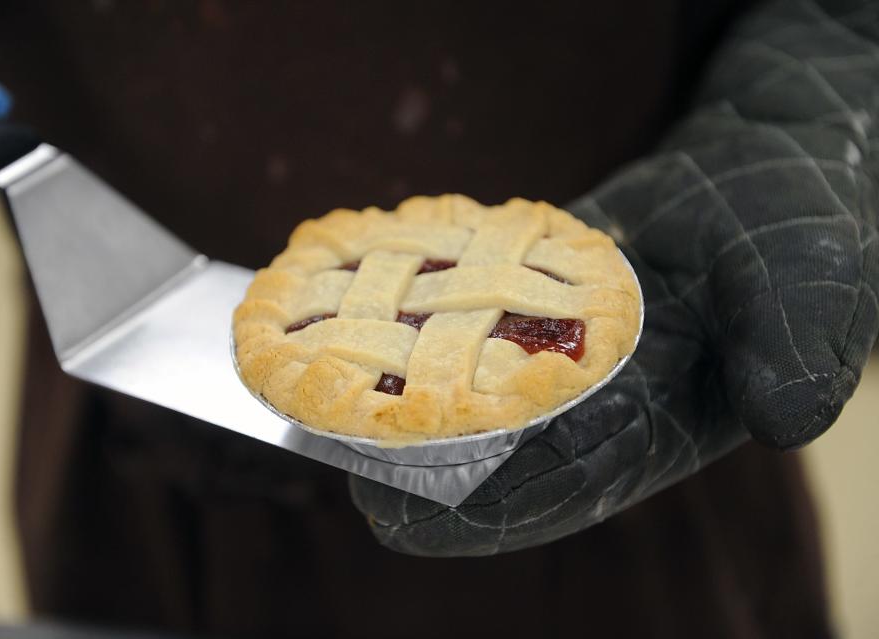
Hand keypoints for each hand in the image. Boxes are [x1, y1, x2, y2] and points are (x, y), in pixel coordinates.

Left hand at [350, 0, 878, 555]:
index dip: (489, 505)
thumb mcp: (807, 273)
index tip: (402, 518)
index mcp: (657, 423)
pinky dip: (419, 333)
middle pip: (502, 457)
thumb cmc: (786, 221)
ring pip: (473, 400)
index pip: (568, 483)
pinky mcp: (529, 315)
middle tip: (340, 472)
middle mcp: (597, 405)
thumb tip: (791, 419)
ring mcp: (558, 360)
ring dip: (405, 405)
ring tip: (322, 402)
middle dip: (425, 473)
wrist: (748, 170)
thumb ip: (798, 337)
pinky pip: (469, 334)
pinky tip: (358, 321)